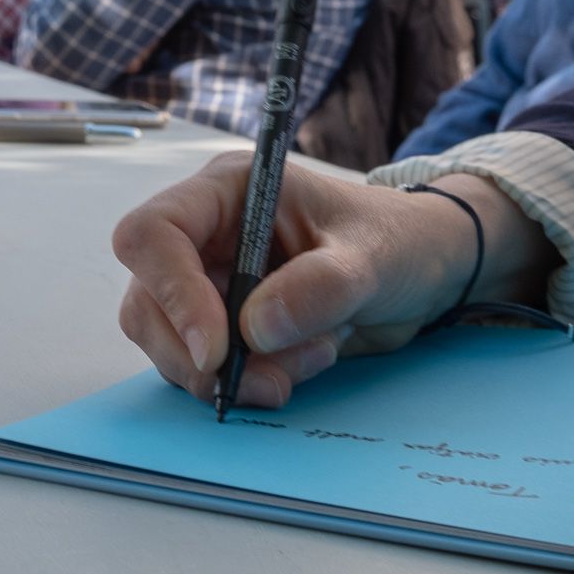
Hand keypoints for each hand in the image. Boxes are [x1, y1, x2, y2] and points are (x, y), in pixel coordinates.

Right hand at [112, 157, 534, 408]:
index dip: (170, 292)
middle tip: (268, 382)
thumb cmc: (398, 242)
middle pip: (148, 301)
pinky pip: (206, 368)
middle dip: (200, 354)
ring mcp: (210, 283)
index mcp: (227, 192)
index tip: (217, 349)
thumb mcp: (370, 260)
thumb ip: (318, 288)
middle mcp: (206, 235)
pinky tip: (306, 362)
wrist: (425, 272)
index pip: (152, 233)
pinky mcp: (225, 326)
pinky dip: (250, 382)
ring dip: (234, 374)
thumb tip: (253, 330)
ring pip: (171, 343)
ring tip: (311, 359)